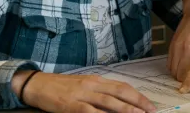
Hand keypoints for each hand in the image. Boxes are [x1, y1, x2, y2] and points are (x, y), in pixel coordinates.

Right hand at [18, 71, 156, 112]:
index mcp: (96, 80)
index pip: (122, 86)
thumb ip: (99, 93)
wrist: (38, 85)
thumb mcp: (83, 86)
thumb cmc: (60, 87)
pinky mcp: (72, 105)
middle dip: (138, 102)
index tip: (149, 104)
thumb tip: (118, 103)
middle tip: (151, 111)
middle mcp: (92, 85)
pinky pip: (91, 112)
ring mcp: (82, 94)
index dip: (138, 95)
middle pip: (121, 92)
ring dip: (126, 109)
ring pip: (109, 102)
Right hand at [167, 0, 189, 92]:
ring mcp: (179, 46)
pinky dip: (174, 68)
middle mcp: (189, 48)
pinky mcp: (172, 44)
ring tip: (187, 70)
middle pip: (181, 74)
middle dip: (185, 80)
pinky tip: (181, 64)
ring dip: (178, 75)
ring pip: (173, 70)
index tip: (184, 91)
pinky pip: (169, 63)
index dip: (189, 82)